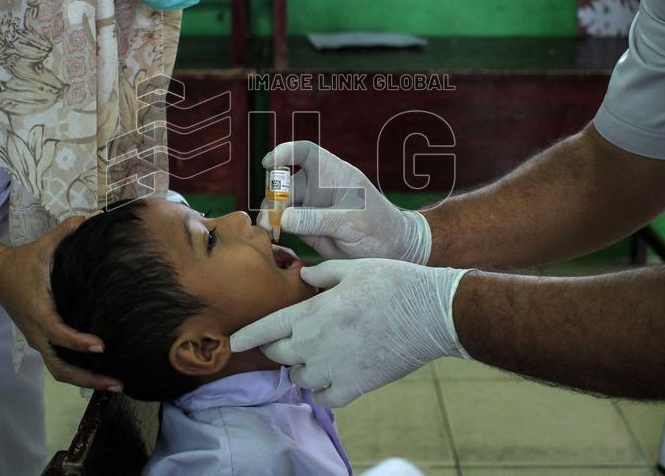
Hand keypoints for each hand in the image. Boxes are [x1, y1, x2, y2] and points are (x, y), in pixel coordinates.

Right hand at [0, 219, 122, 390]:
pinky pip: (58, 365)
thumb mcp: (44, 245)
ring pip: (59, 371)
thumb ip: (67, 231)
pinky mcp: (41, 342)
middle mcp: (37, 332)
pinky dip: (78, 374)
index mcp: (38, 310)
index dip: (78, 342)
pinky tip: (100, 376)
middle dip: (88, 378)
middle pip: (60, 367)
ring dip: (85, 381)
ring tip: (114, 385)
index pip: (58, 332)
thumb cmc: (23, 261)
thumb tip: (93, 216)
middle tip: (117, 383)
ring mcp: (38, 340)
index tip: (101, 347)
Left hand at [230, 258, 470, 406]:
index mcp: (313, 312)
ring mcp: (334, 369)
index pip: (266, 328)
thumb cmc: (394, 283)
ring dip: (301, 366)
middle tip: (290, 336)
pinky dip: (321, 388)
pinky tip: (331, 374)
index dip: (246, 336)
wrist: (431, 314)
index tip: (233, 341)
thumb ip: (322, 272)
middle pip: (278, 353)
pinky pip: (323, 397)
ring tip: (316, 353)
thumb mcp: (354, 267)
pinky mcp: (354, 387)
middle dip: (278, 345)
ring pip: (298, 377)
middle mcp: (316, 344)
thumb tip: (303, 273)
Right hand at [257, 141, 430, 263]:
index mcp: (334, 174)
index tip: (269, 164)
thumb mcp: (351, 222)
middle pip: (285, 182)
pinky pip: (283, 224)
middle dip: (273, 196)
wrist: (391, 253)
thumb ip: (317, 219)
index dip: (285, 152)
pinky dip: (273, 228)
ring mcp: (311, 208)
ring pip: (280, 204)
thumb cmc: (379, 229)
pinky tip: (271, 237)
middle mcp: (319, 187)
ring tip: (268, 229)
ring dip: (270, 214)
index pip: (306, 152)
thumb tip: (283, 218)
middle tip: (270, 216)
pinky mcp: (306, 228)